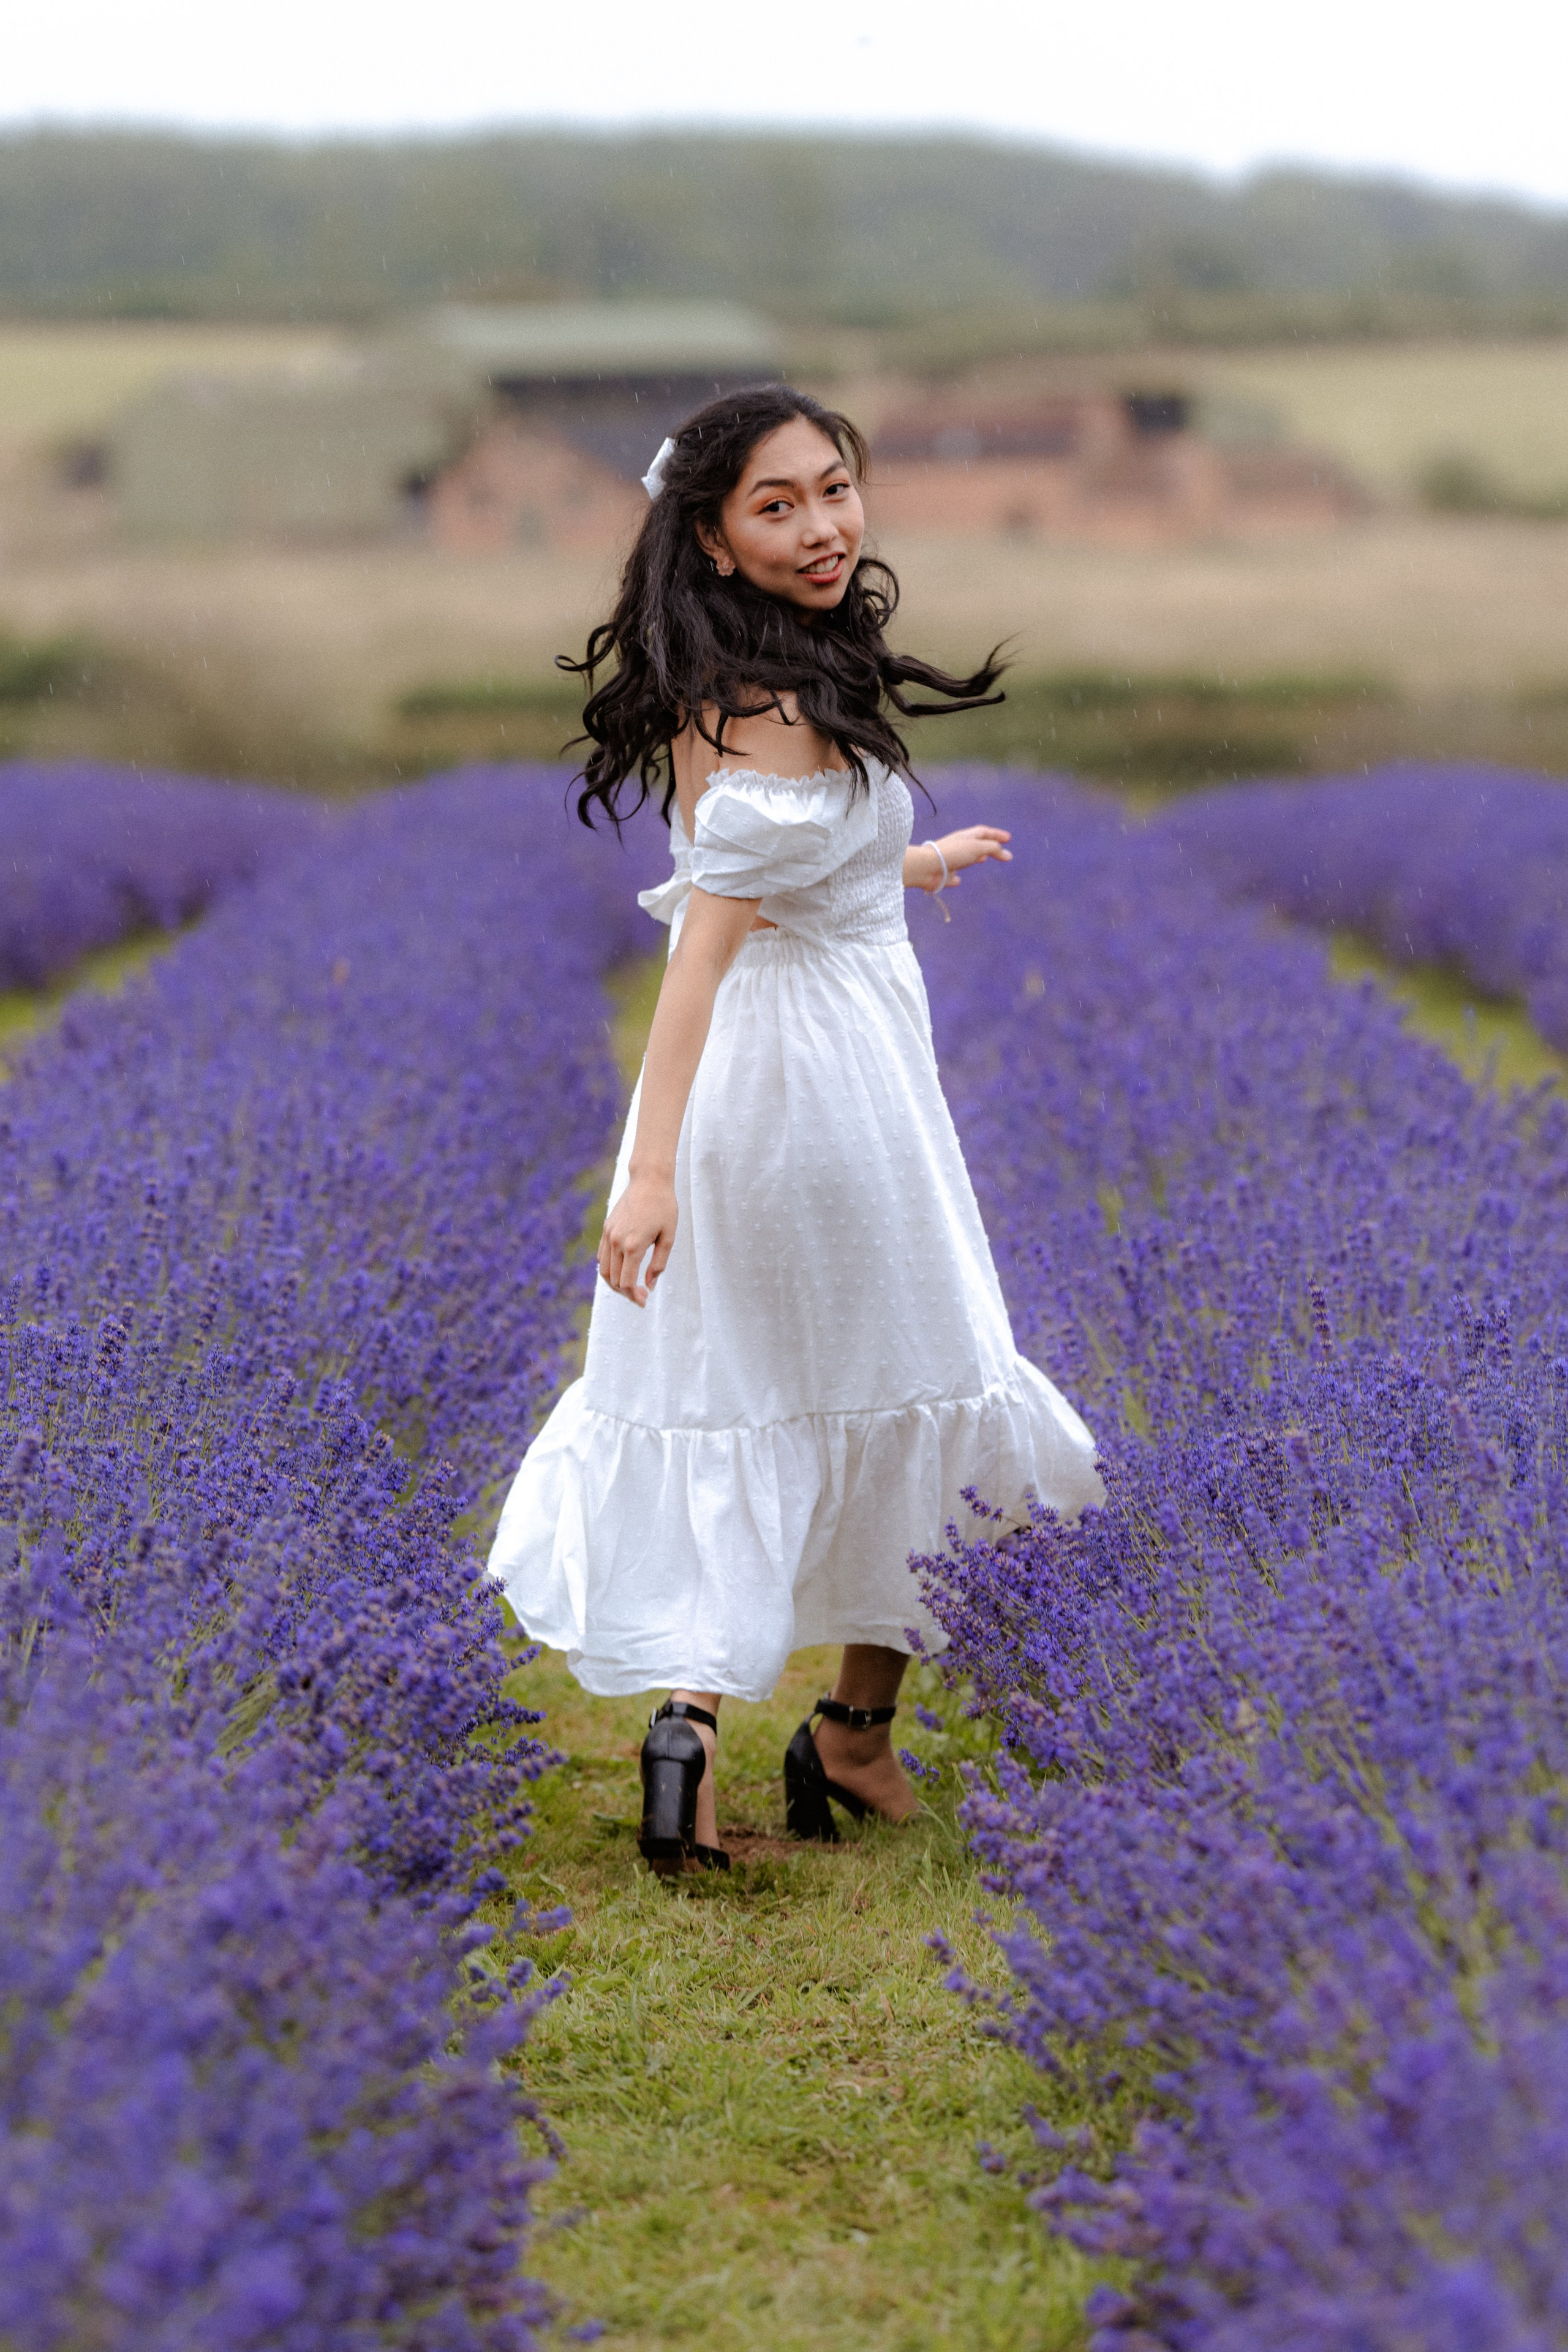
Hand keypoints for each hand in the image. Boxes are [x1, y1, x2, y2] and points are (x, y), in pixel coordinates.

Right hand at [598, 1171, 676, 1306]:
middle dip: (626, 1293)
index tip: (644, 1301)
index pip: (626, 1282)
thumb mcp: (669, 1237)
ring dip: (614, 1283)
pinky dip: (608, 1268)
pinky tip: (622, 1270)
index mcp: (633, 1246)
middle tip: (640, 1297)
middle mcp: (617, 1242)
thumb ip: (658, 1264)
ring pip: (603, 1270)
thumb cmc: (664, 1207)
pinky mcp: (606, 1228)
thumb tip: (649, 1285)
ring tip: (629, 1287)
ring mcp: (609, 1235)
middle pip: (613, 1280)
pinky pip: (601, 1256)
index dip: (634, 1296)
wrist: (649, 1180)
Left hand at [921, 826, 1012, 892]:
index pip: (984, 832)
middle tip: (999, 850)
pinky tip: (958, 880)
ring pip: (965, 857)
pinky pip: (952, 875)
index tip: (1008, 838)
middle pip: (976, 844)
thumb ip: (993, 849)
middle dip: (988, 846)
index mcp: (965, 837)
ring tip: (983, 860)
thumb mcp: (977, 847)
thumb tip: (1007, 854)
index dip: (996, 834)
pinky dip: (957, 877)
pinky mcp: (943, 875)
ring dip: (975, 857)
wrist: (927, 867)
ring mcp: (950, 860)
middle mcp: (957, 846)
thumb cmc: (953, 854)